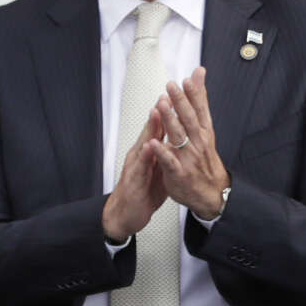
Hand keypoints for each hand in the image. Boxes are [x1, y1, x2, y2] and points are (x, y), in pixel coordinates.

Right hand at [99, 101, 167, 241]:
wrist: (126, 214)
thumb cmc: (143, 191)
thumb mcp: (158, 169)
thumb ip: (165, 153)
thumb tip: (176, 140)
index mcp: (149, 151)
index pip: (160, 127)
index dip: (170, 113)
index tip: (180, 96)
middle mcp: (141, 153)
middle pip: (151, 129)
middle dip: (160, 110)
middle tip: (169, 92)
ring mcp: (136, 165)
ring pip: (144, 142)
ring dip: (150, 127)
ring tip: (157, 110)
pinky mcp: (133, 180)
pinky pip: (140, 166)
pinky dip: (144, 155)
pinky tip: (149, 146)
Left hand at [152, 69, 228, 216]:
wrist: (212, 192)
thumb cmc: (204, 159)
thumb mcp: (205, 129)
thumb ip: (198, 101)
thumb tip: (198, 74)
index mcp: (203, 131)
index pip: (199, 109)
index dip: (195, 94)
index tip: (188, 80)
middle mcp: (197, 142)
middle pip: (189, 119)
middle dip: (180, 102)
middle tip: (172, 86)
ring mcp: (188, 157)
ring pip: (178, 136)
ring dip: (170, 120)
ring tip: (162, 105)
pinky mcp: (178, 172)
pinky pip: (169, 161)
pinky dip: (162, 152)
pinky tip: (154, 143)